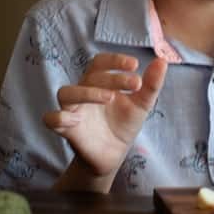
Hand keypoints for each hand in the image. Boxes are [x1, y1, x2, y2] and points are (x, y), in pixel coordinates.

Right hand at [44, 53, 166, 180]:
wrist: (115, 154)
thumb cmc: (124, 123)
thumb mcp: (142, 104)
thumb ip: (151, 84)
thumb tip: (162, 60)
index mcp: (99, 82)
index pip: (100, 62)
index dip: (114, 59)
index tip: (134, 64)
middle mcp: (83, 92)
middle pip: (89, 75)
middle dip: (113, 77)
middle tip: (135, 84)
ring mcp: (73, 110)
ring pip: (66, 92)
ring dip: (87, 92)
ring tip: (109, 98)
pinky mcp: (67, 130)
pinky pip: (51, 119)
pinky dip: (59, 117)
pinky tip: (75, 120)